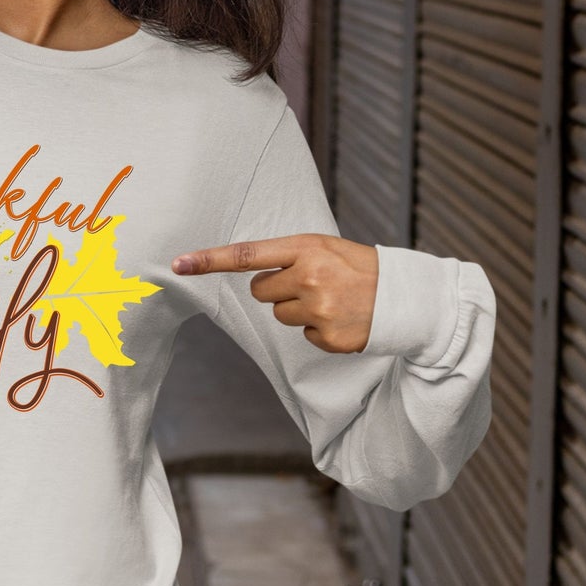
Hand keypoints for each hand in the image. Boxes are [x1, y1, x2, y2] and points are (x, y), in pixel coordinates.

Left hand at [171, 234, 378, 353]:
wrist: (406, 296)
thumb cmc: (358, 266)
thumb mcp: (323, 247)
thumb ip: (287, 256)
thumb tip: (252, 276)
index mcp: (305, 249)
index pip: (246, 254)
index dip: (209, 260)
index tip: (178, 264)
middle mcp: (309, 277)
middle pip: (260, 291)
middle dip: (278, 289)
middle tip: (311, 283)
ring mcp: (320, 309)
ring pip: (279, 315)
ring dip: (299, 309)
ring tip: (331, 299)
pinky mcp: (329, 337)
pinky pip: (303, 335)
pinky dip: (319, 329)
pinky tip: (342, 318)